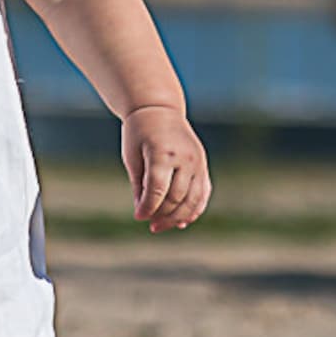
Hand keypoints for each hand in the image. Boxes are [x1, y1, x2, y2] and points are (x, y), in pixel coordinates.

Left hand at [122, 105, 210, 233]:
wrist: (159, 110)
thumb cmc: (139, 133)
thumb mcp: (132, 157)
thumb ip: (138, 185)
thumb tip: (142, 213)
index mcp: (163, 153)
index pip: (157, 189)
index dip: (148, 207)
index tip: (138, 217)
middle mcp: (185, 158)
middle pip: (177, 197)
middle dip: (162, 215)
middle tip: (150, 224)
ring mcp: (197, 162)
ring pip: (193, 199)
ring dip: (178, 217)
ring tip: (161, 226)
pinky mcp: (203, 165)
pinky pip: (203, 193)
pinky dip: (194, 209)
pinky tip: (182, 222)